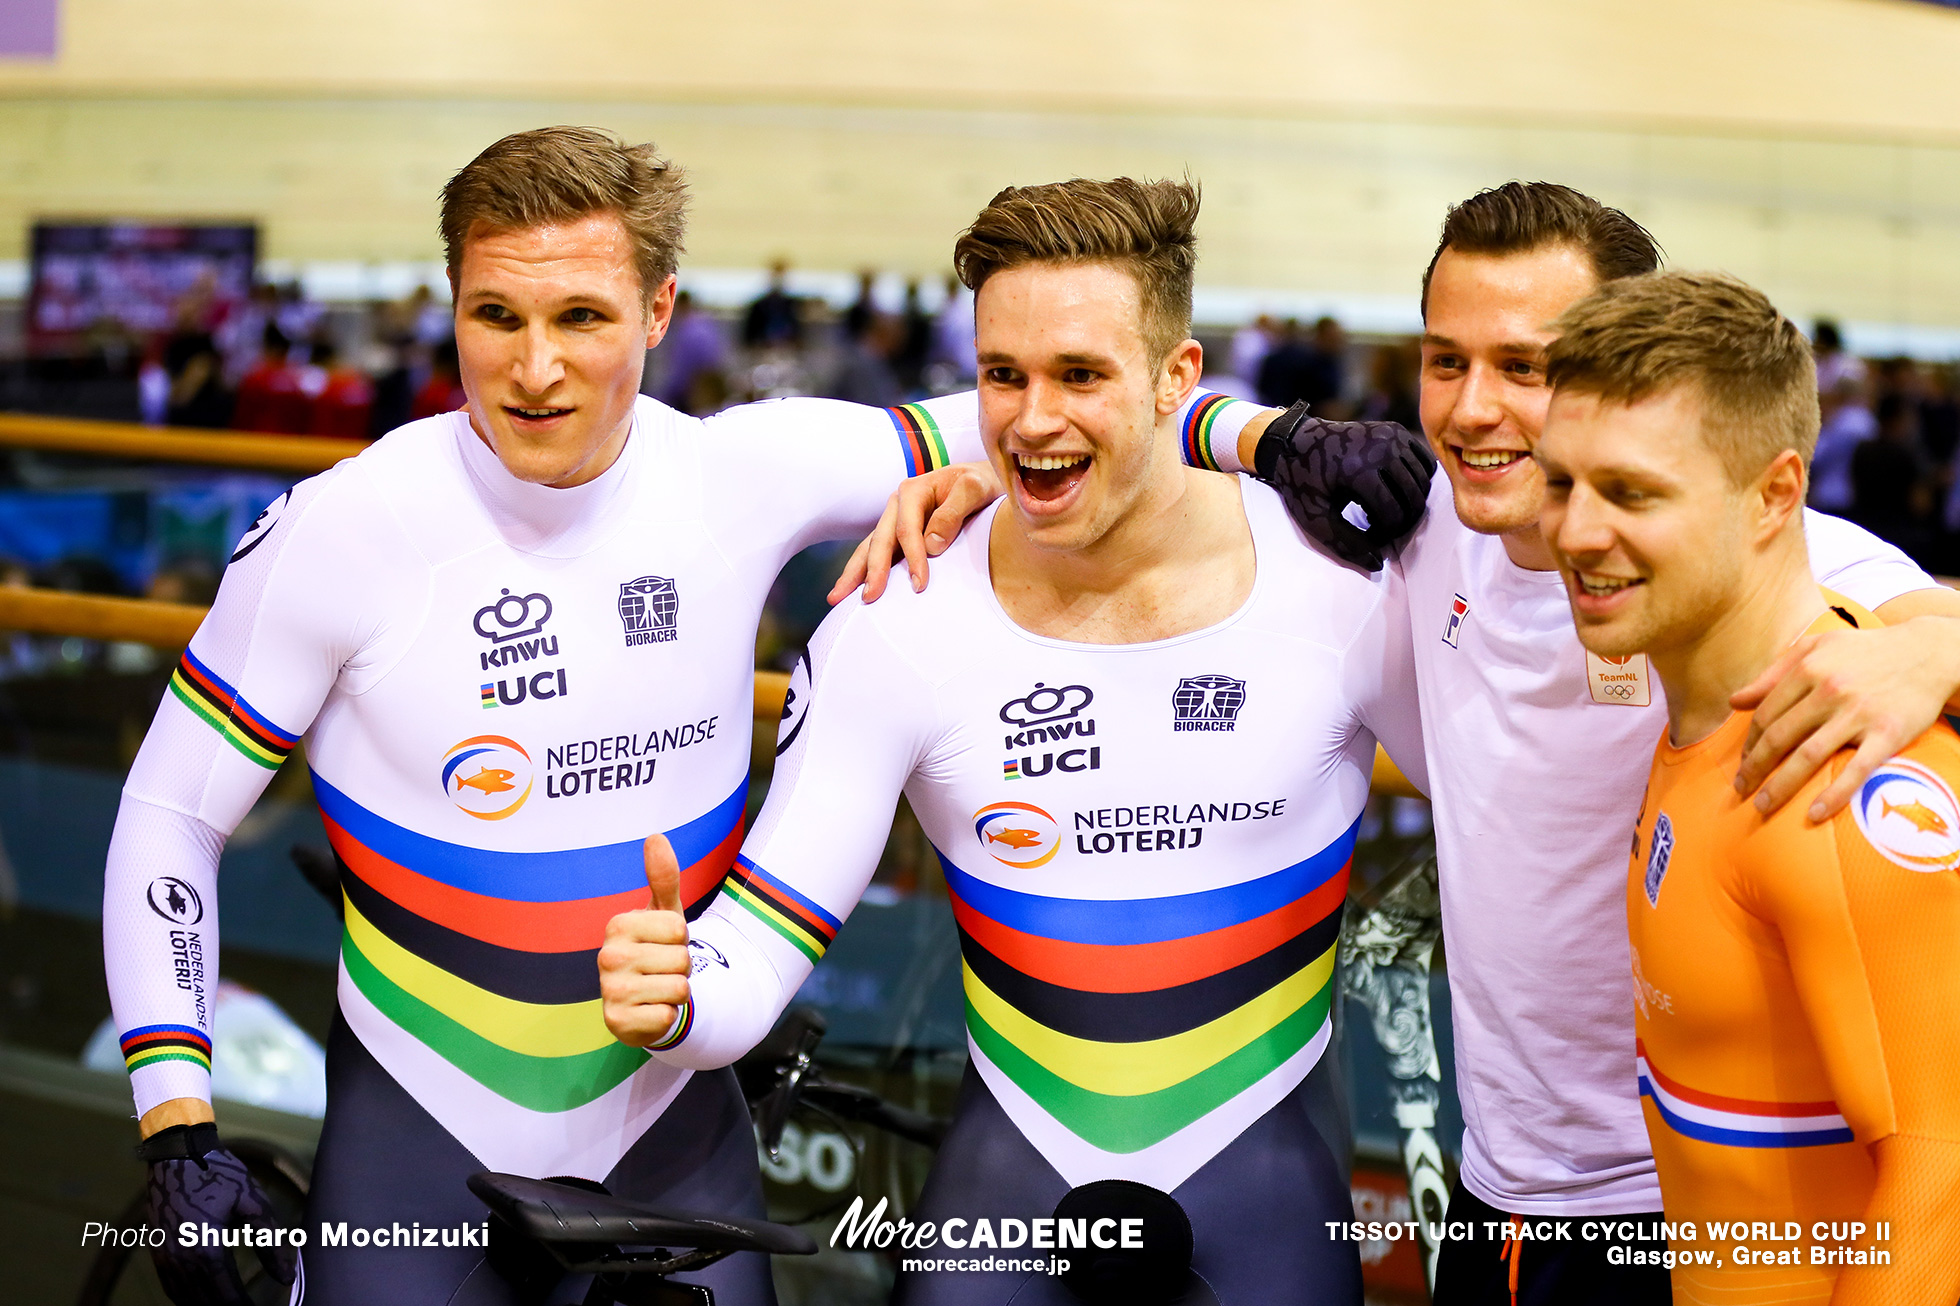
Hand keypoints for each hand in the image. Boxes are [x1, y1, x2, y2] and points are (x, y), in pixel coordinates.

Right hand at [145, 1137, 294, 1304]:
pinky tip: (204, 1299)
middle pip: (206, 1304)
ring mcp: (165, 1258)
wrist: (176, 1154)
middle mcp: (180, 1260)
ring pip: (186, 1301)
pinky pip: (171, 1289)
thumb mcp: (252, 1201)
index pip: (228, 1297)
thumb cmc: (219, 1173)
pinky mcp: (157, 1253)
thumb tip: (288, 1277)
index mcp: (206, 1249)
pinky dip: (188, 1300)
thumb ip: (270, 1241)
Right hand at [599, 834, 691, 1047]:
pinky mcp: (616, 1023)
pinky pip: (668, 1016)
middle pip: (681, 959)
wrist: (642, 1001)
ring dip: (676, 992)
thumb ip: (663, 877)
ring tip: (657, 988)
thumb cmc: (655, 950)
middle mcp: (607, 956)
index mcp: (618, 925)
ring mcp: (609, 991)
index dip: (681, 939)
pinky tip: (650, 1010)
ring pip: (678, 988)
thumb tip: (656, 837)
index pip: (679, 928)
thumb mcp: (663, 913)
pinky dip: (667, 1015)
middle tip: (661, 970)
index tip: (664, 944)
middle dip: (681, 967)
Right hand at [827, 461, 1003, 604]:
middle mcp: (897, 505)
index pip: (906, 529)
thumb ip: (955, 510)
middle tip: (869, 598)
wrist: (980, 483)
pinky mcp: (896, 535)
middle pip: (879, 540)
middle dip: (873, 570)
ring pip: (869, 548)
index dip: (912, 558)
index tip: (920, 584)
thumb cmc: (978, 484)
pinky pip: (877, 554)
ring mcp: (893, 520)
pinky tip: (853, 590)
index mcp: (912, 491)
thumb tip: (932, 544)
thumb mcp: (975, 488)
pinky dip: (864, 572)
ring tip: (837, 598)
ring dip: (855, 574)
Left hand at [1255, 405, 1436, 570]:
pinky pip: (1424, 464)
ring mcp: (1392, 437)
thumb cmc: (1302, 483)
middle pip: (1414, 499)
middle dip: (1401, 521)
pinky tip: (1392, 490)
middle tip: (1378, 525)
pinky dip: (1416, 482)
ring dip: (1408, 503)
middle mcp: (1382, 449)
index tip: (1369, 535)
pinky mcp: (1397, 431)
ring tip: (1380, 507)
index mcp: (1359, 470)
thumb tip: (1378, 563)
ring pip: (1423, 483)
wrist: (1295, 442)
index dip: (1386, 534)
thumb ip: (1344, 543)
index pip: (1394, 514)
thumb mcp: (1314, 518)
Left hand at [1733, 616, 1959, 820]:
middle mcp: (1829, 691)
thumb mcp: (1815, 647)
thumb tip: (1734, 701)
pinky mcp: (1888, 733)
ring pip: (1808, 756)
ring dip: (1779, 786)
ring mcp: (1858, 714)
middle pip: (1778, 738)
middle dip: (1754, 768)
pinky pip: (1856, 770)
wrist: (1929, 653)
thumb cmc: (1865, 652)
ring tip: (1762, 806)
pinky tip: (1814, 814)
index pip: (1765, 714)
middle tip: (1741, 789)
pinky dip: (1833, 795)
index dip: (1749, 742)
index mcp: (1808, 669)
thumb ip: (1773, 673)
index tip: (1743, 761)